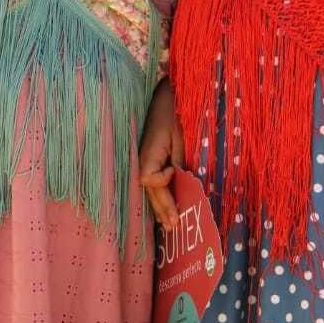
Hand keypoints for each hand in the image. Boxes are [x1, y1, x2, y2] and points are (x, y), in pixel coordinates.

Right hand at [140, 80, 184, 226]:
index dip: (162, 181)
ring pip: (150, 191)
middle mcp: (143, 161)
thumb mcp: (179, 134)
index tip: (175, 171)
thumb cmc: (174, 111)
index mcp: (149, 154)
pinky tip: (165, 208)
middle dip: (163, 209)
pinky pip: (153, 183)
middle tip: (174, 227)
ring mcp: (144, 162)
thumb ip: (179, 158)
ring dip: (160, 207)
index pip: (149, 179)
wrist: (166, 94)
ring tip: (169, 225)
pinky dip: (160, 196)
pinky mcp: (150, 160)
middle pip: (150, 191)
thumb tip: (180, 179)